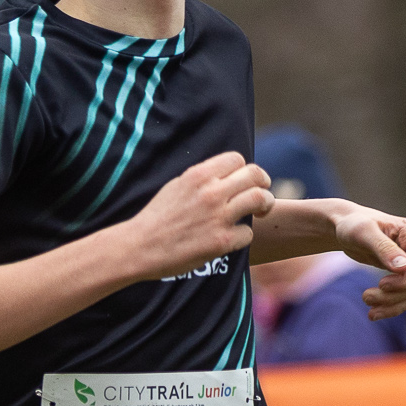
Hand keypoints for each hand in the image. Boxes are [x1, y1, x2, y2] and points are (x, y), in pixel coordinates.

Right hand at [128, 152, 274, 279]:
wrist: (140, 246)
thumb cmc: (156, 218)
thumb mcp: (176, 186)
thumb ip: (201, 179)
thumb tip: (222, 176)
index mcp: (198, 175)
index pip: (237, 159)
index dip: (244, 170)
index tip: (243, 180)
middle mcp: (211, 192)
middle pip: (255, 175)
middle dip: (263, 182)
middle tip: (262, 193)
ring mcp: (219, 217)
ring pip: (260, 199)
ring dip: (264, 205)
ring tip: (260, 212)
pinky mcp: (222, 241)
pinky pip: (248, 233)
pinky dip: (243, 236)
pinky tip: (232, 238)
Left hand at [334, 206, 405, 318]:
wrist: (347, 228)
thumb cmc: (353, 226)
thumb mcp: (363, 232)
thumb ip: (383, 248)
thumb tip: (404, 267)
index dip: (405, 282)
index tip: (381, 285)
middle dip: (393, 296)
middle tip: (366, 298)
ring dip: (392, 305)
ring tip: (369, 309)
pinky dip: (393, 306)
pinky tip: (375, 312)